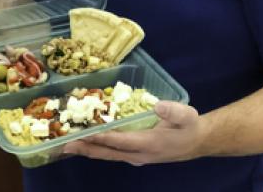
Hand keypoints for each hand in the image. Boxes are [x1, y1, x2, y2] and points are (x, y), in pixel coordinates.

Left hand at [63, 101, 201, 165]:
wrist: (197, 142)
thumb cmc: (190, 127)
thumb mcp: (188, 115)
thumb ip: (174, 111)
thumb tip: (158, 106)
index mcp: (149, 143)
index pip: (120, 141)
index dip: (101, 137)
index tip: (84, 134)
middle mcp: (139, 154)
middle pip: (108, 152)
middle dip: (86, 148)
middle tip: (65, 144)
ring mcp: (136, 156)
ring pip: (108, 155)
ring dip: (89, 150)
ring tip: (69, 145)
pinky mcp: (135, 155)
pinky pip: (112, 153)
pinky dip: (98, 148)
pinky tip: (87, 143)